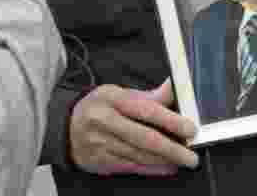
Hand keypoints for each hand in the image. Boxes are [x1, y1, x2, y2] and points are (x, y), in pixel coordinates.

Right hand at [69, 78, 199, 176]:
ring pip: (139, 155)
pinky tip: (166, 168)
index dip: (170, 120)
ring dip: (164, 160)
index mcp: (111, 99)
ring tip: (183, 160)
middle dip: (171, 148)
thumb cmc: (98, 107)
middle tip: (191, 155)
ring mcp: (101, 144)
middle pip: (143, 138)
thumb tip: (174, 88)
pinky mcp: (100, 161)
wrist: (65, 129)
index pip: (145, 110)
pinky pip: (131, 167)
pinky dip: (151, 169)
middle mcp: (105, 121)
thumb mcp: (118, 93)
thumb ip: (148, 96)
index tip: (190, 128)